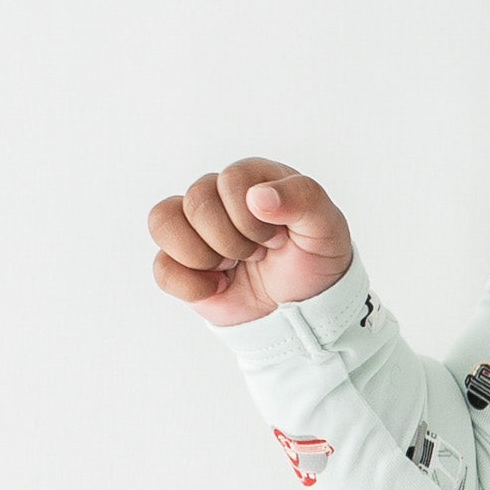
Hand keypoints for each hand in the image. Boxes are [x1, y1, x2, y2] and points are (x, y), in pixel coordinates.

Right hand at [147, 159, 355, 325]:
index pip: (230, 180)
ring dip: (204, 256)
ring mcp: (195, 229)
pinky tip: (219, 287)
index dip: (252, 217)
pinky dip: (191, 286)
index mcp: (251, 178)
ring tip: (233, 267)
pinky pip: (161, 268)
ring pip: (163, 222)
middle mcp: (217, 195)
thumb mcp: (328, 228)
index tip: (277, 240)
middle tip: (258, 255)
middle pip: (197, 202)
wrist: (305, 311)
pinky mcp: (180, 265)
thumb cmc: (315, 261)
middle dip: (233, 240)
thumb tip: (258, 197)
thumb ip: (304, 199)